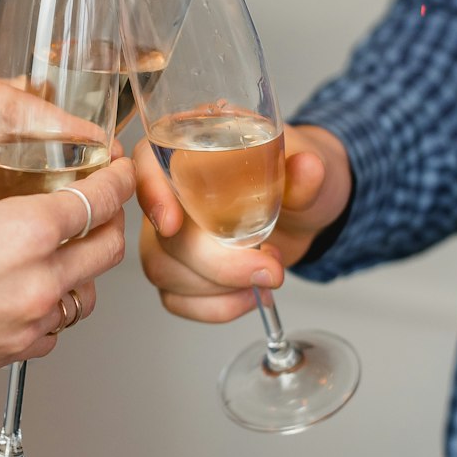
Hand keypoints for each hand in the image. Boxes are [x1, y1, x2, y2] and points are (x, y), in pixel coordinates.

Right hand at [0, 157, 134, 385]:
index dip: (117, 182)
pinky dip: (51, 312)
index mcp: (25, 232)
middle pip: (107, 250)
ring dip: (83, 272)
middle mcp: (39, 281)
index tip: (121, 173)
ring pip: (86, 296)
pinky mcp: (10, 355)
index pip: (97, 201)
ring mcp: (28, 323)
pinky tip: (26, 296)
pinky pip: (53, 332)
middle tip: (98, 210)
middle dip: (110, 224)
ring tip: (61, 255)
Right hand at [134, 124, 351, 322]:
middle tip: (268, 269)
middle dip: (214, 262)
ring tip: (268, 278)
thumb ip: (307, 169)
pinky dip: (215, 307)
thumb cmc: (294, 177)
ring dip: (216, 288)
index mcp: (189, 149)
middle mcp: (171, 192)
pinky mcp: (181, 270)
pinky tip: (250, 297)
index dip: (151, 192)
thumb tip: (308, 167)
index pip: (146, 161)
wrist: (304, 212)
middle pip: (160, 232)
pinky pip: (177, 299)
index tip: (172, 223)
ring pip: (163, 269)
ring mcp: (170, 235)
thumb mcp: (310, 165)